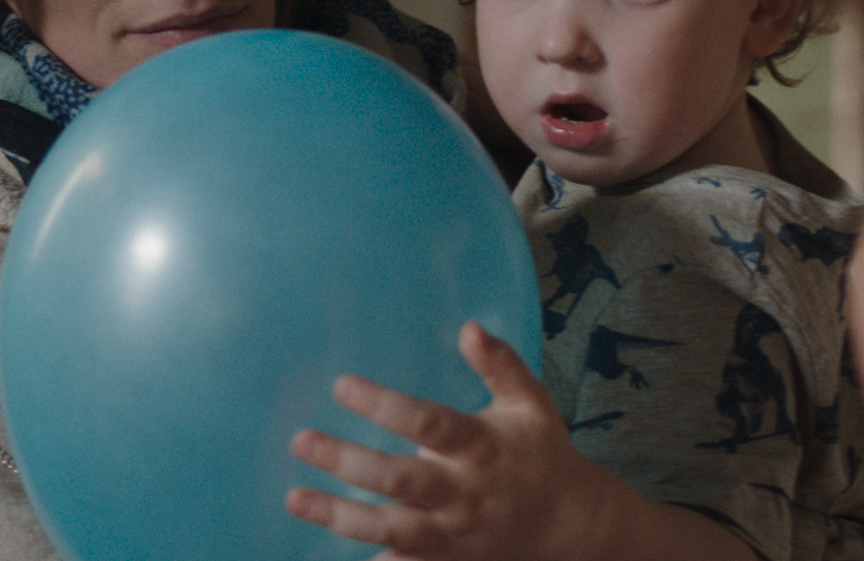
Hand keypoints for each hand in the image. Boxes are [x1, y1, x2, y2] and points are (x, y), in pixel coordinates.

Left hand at [283, 321, 626, 560]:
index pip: (428, 422)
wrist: (568, 526)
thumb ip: (501, 365)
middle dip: (346, 461)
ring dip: (339, 515)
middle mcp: (462, 492)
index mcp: (480, 447)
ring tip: (295, 498)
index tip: (341, 385)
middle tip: (301, 441)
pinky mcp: (440, 559)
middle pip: (398, 479)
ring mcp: (450, 532)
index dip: (384, 405)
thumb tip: (470, 326)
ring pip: (389, 528)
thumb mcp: (531, 404)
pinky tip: (318, 549)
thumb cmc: (541, 454)